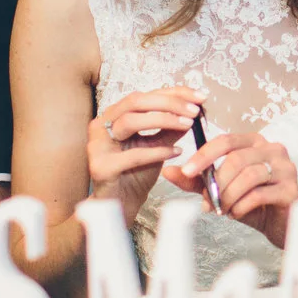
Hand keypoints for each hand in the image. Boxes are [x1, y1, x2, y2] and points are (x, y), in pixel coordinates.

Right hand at [87, 87, 201, 221]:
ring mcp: (98, 145)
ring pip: (130, 121)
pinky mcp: (101, 167)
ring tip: (188, 125)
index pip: (145, 95)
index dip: (173, 93)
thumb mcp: (157, 146)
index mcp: (114, 115)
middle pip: (135, 101)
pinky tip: (176, 153)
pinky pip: (133, 154)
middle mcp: (101, 125)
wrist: (120, 204)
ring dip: (163, 120)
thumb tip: (191, 111)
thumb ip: (170, 130)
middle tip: (194, 110)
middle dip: (169, 103)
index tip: (199, 96)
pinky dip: (157, 151)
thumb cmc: (135, 174)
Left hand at [166, 130, 297, 246]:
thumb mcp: (222, 190)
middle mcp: (273, 149)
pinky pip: (259, 194)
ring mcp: (285, 168)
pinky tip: (236, 214)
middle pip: (237, 159)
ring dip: (228, 196)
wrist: (282, 224)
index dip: (204, 155)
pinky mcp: (291, 189)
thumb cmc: (253, 203)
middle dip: (216, 183)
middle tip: (207, 202)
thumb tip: (168, 171)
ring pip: (248, 176)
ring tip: (222, 210)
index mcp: (254, 142)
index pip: (225, 140)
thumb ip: (197, 181)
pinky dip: (241, 206)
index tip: (186, 172)